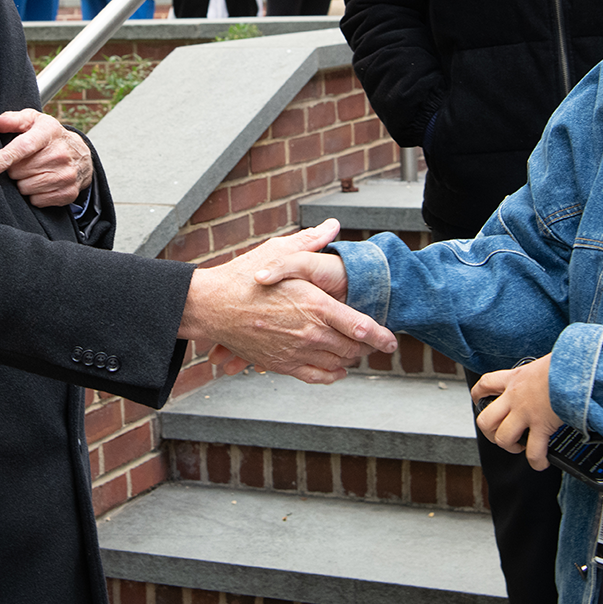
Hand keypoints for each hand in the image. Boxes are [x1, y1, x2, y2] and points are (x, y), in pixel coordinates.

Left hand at [0, 108, 93, 206]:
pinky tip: (42, 183)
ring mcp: (66, 174)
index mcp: (49, 131)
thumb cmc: (49, 137)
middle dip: (15, 169)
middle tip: (24, 162)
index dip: (5, 157)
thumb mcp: (33, 121)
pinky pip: (37, 201)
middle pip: (19, 171)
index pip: (24, 146)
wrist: (81, 155)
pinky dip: (34, 195)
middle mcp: (60, 153)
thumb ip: (12, 120)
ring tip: (33, 172)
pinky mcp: (69, 192)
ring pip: (25, 188)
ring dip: (23, 183)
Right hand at [180, 220, 395, 384]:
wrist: (211, 306)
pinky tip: (337, 370)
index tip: (391, 340)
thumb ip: (310, 242)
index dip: (381, 337)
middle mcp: (310, 332)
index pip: (361, 327)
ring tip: (355, 353)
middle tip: (374, 342)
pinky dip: (331, 375)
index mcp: (316, 305)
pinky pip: (316, 376)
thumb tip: (332, 226)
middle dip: (367, 347)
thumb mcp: (278, 252)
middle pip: (353, 349)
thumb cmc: (243, 276)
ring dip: (350, 360)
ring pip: (337, 364)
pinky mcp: (281, 364)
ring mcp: (296, 351)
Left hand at [470, 358, 561, 467]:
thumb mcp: (544, 363)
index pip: (485, 384)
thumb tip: (550, 374)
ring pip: (503, 438)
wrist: (575, 368)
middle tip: (501, 435)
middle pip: (486, 420)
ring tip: (521, 447)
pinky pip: (533, 451)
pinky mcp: (541, 425)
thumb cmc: (564, 363)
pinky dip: (537, 461)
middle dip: (490, 433)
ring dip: (510, 447)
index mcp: (515, 378)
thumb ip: (538, 372)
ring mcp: (526, 412)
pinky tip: (542, 462)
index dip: (478, 396)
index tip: (480, 402)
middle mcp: (515, 396)